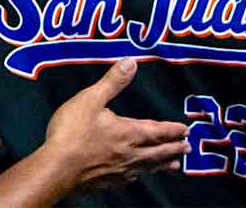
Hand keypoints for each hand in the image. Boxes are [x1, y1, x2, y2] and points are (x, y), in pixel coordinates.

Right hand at [43, 58, 189, 189]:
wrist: (57, 168)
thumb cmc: (72, 132)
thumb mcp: (91, 99)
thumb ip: (112, 82)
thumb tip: (131, 61)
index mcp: (128, 132)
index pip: (157, 131)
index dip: (172, 129)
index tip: (186, 129)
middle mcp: (130, 154)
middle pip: (158, 152)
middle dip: (174, 148)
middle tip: (188, 148)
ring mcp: (120, 171)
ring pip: (148, 168)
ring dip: (163, 164)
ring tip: (175, 165)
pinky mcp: (108, 182)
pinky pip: (133, 179)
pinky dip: (143, 176)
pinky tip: (140, 177)